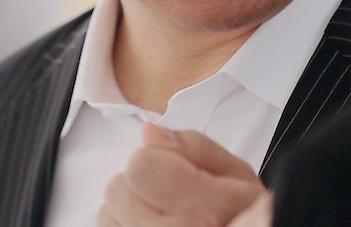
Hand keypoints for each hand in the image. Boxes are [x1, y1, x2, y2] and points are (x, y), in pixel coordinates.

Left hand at [96, 123, 267, 225]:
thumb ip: (194, 146)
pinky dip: (123, 222)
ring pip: (106, 212)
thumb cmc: (244, 213)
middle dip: (139, 182)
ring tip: (160, 210)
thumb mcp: (237, 173)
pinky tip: (149, 222)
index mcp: (203, 208)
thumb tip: (150, 133)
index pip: (140, 166)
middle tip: (168, 191)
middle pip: (117, 188)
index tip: (169, 164)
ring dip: (128, 206)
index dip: (153, 156)